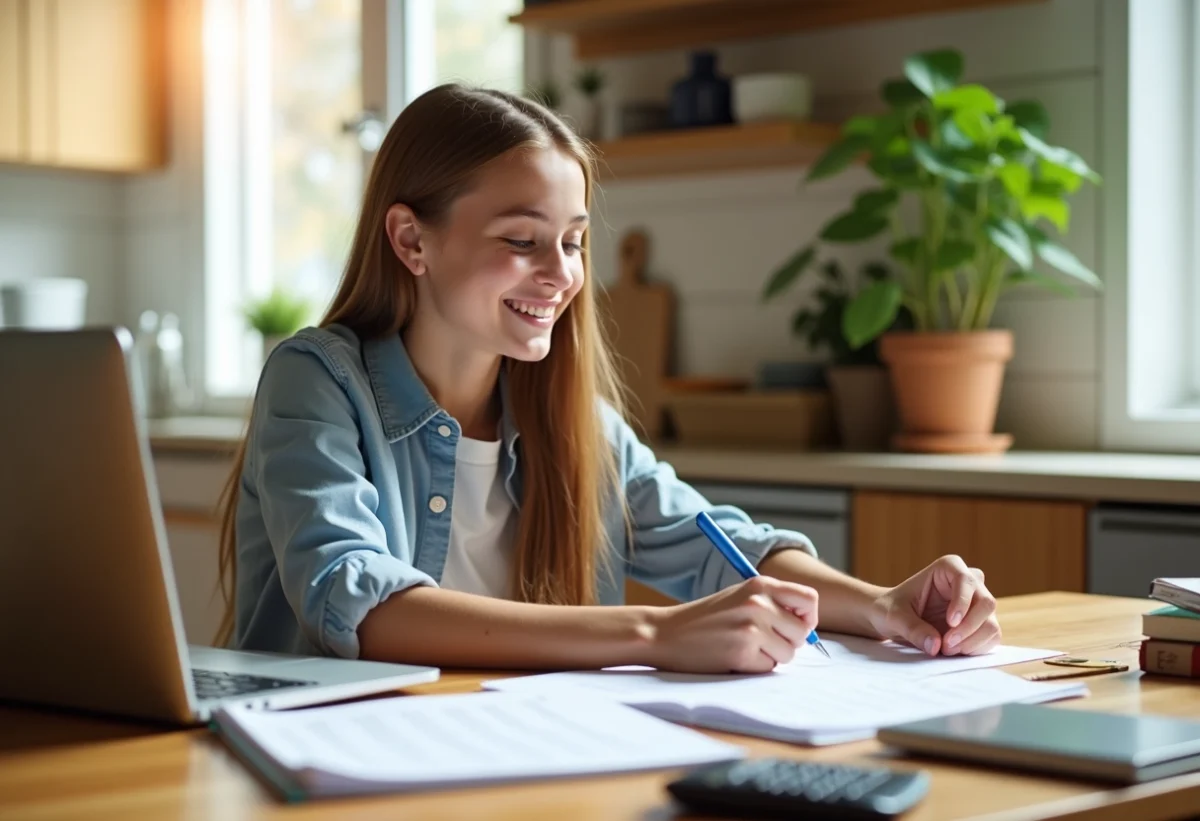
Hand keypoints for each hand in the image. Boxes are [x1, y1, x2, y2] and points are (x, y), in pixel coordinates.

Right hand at [647, 576, 818, 673]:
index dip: (808, 617)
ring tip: (745, 647)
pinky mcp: (742, 653)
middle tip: (762, 640)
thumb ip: (773, 604)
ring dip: (771, 656)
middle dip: (788, 642)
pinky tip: (733, 656)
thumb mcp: (740, 597)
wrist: (666, 633)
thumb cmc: (706, 618)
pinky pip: (768, 668)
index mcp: (761, 585)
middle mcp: (759, 603)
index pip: (810, 599)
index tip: (795, 626)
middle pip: (803, 632)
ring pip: (789, 653)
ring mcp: (751, 628)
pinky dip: (754, 666)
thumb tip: (809, 627)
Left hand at [869, 555, 1000, 656]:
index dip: (962, 602)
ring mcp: (977, 604)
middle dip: (968, 628)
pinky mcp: (981, 624)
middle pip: (986, 603)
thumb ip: (912, 629)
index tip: (950, 622)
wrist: (894, 620)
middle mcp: (969, 582)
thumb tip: (935, 646)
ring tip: (946, 649)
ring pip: (991, 623)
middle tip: (946, 645)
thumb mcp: (894, 616)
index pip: (966, 580)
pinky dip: (976, 648)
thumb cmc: (891, 609)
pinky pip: (992, 638)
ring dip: (972, 642)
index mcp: (948, 568)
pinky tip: (956, 651)